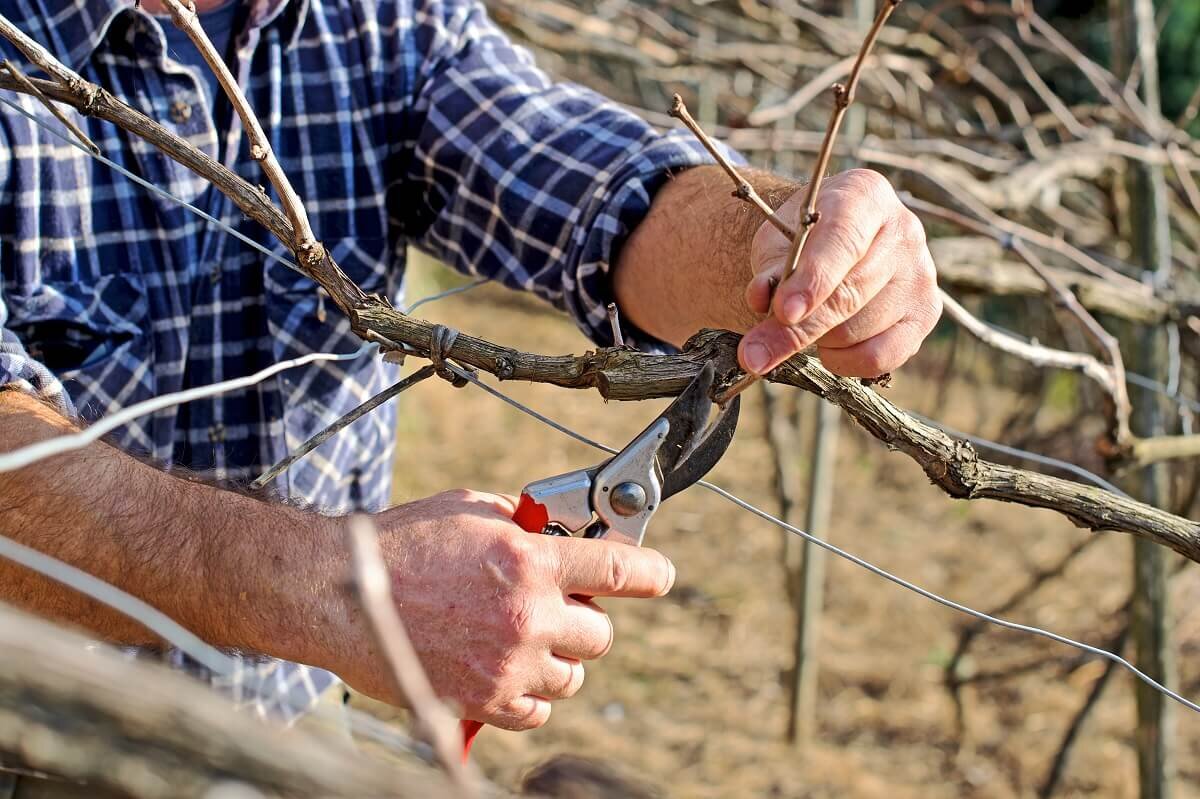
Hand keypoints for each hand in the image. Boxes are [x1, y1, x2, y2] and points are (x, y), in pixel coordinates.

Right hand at [328, 489, 674, 730]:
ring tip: (522, 641)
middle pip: (600, 635)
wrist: (341, 591)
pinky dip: (528, 697)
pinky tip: (506, 672)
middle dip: (584, 621)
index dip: (649, 573)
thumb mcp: (470, 509)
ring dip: (557, 660)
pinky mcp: (481, 702)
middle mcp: (527, 617)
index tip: (660, 576)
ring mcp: (506, 665)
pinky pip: (535, 713)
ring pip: (571, 678)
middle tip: (556, 609)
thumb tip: (553, 531)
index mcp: (529, 561)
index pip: (617, 570)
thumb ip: (522, 522)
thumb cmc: (403, 542)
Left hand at [740, 169, 941, 377]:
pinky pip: (881, 356)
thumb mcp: (776, 243)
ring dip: (817, 341)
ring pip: (858, 331)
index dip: (813, 279)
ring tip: (805, 322)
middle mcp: (904, 230)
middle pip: (850, 294)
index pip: (843, 240)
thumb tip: (761, 300)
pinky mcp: (926, 314)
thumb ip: (769, 271)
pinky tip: (828, 346)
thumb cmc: (801, 240)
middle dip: (798, 329)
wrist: (832, 245)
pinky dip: (843, 361)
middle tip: (753, 355)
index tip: (784, 311)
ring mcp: (922, 274)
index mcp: (865, 196)